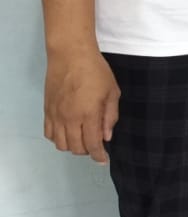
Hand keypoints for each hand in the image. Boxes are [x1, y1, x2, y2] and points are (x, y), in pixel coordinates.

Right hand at [43, 46, 119, 163]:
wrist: (70, 55)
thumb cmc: (96, 71)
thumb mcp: (112, 92)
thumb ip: (110, 116)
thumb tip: (107, 136)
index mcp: (88, 114)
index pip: (92, 144)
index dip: (98, 155)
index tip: (103, 160)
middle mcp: (69, 118)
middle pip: (75, 147)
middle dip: (88, 151)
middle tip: (96, 145)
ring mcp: (56, 115)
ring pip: (60, 144)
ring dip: (72, 146)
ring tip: (82, 139)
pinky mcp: (47, 110)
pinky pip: (48, 133)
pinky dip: (58, 138)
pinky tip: (68, 132)